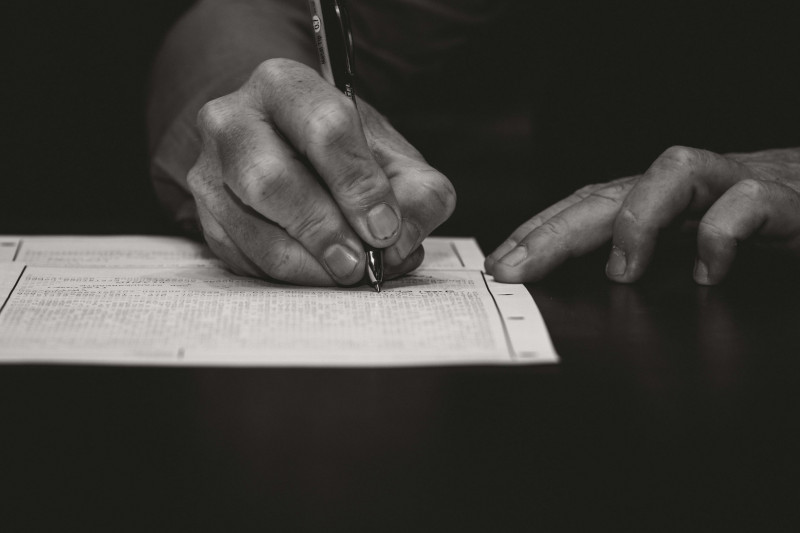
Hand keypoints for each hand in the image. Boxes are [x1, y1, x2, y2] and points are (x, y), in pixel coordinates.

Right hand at [187, 59, 454, 284]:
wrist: (289, 148)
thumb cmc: (345, 151)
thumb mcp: (394, 157)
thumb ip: (418, 194)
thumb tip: (401, 243)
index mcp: (285, 85)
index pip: (324, 129)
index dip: (358, 185)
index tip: (384, 229)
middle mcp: (233, 120)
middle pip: (271, 180)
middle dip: (324, 230)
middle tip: (359, 263)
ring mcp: (210, 171)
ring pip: (252, 228)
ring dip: (307, 264)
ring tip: (347, 274)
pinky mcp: (205, 216)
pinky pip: (243, 258)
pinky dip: (289, 276)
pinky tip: (319, 271)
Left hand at [485, 146, 799, 284]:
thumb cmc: (762, 222)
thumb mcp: (694, 243)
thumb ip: (649, 259)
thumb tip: (594, 292)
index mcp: (660, 199)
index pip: (586, 205)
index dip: (539, 230)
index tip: (499, 264)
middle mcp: (686, 186)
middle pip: (608, 192)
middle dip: (555, 230)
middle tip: (514, 269)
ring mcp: (733, 182)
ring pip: (674, 170)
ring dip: (638, 219)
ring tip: (621, 272)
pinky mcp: (784, 196)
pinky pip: (748, 201)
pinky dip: (722, 235)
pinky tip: (707, 274)